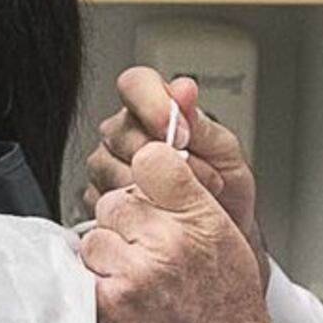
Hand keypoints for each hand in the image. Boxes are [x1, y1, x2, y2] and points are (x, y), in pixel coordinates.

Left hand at [81, 140, 289, 322]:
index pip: (154, 160)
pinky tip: (123, 300)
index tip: (147, 188)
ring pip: (95, 233)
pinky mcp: (108, 300)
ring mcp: (135, 270)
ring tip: (136, 281)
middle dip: (125, 224)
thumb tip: (162, 167)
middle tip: (146, 254)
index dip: (146, 172)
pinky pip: (84, 270)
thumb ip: (195, 205)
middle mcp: (169, 240)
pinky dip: (96, 283)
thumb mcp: (232, 249)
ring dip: (107, 254)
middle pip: (116, 199)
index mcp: (204, 221)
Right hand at [84, 67, 261, 260]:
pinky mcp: (97, 199)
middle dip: (161, 158)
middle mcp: (122, 132)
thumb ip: (200, 121)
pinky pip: (106, 200)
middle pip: (119, 130)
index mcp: (152, 108)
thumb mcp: (224, 152)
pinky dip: (138, 210)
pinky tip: (160, 212)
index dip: (153, 104)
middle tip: (195, 176)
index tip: (180, 132)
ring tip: (182, 198)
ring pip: (110, 168)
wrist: (219, 238)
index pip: (135, 83)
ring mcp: (105, 165)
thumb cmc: (225, 192)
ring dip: (151, 188)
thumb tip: (183, 89)